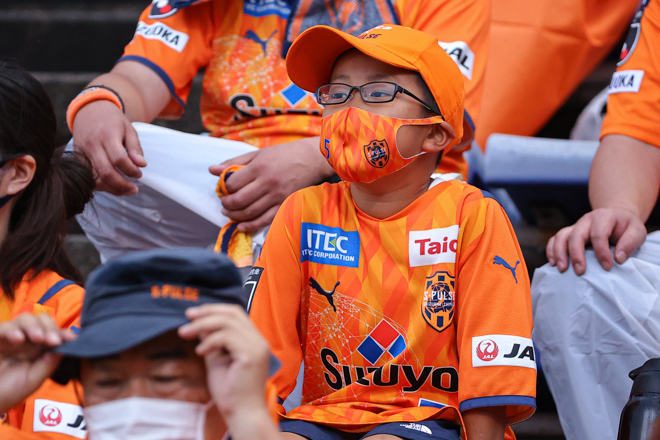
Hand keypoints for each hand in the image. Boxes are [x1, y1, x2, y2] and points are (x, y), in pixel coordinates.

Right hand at [0, 313, 74, 412]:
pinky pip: (2, 327)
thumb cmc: (9, 392)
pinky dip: (11, 329)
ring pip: (25, 319)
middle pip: (42, 320)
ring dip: (34, 326)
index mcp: (40, 348)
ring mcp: (10, 337)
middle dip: (49, 327)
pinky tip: (18, 339)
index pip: (54, 333)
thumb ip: (50, 362)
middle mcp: (27, 339)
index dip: (63, 333)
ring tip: (37, 338)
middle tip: (52, 341)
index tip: (70, 338)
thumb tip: (66, 345)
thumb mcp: (33, 380)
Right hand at [72, 100, 146, 195]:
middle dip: (122, 185)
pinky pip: (87, 176)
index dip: (131, 170)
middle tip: (134, 189)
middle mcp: (92, 145)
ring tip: (125, 190)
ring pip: (95, 178)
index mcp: (107, 135)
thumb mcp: (129, 129)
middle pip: (105, 171)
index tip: (139, 174)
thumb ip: (135, 147)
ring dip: (111, 188)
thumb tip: (141, 165)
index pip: (119, 159)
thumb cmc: (112, 120)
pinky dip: (100, 185)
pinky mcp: (77, 158)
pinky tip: (112, 186)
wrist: (89, 110)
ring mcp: (82, 152)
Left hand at [178, 305, 270, 419]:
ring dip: (202, 325)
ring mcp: (257, 346)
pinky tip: (200, 351)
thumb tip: (199, 324)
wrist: (241, 414)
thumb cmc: (230, 392)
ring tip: (184, 333)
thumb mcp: (216, 360)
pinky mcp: (251, 355)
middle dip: (207, 312)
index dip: (213, 309)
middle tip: (187, 316)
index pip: (235, 313)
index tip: (192, 314)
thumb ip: (211, 341)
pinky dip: (210, 340)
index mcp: (253, 340)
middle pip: (233, 313)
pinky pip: (227, 337)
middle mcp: (259, 340)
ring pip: (228, 322)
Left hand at [209, 137, 333, 231]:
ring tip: (230, 213)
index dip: (224, 188)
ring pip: (250, 212)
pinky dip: (251, 225)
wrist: (312, 159)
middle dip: (227, 205)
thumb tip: (212, 170)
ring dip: (236, 216)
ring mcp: (277, 195)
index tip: (224, 189)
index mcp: (259, 167)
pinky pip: (265, 220)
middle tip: (224, 204)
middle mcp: (267, 182)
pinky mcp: (285, 204)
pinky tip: (242, 225)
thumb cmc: (284, 154)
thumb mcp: (258, 154)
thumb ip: (234, 162)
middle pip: (239, 200)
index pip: (233, 183)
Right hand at [546, 207, 646, 274]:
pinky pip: (554, 239)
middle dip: (576, 254)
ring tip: (562, 269)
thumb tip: (617, 258)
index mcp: (604, 217)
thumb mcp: (637, 231)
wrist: (617, 216)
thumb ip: (630, 243)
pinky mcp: (569, 233)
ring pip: (561, 236)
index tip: (608, 267)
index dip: (601, 252)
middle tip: (580, 271)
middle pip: (576, 235)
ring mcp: (576, 226)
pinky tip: (553, 263)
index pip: (598, 234)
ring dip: (559, 253)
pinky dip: (551, 250)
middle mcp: (586, 220)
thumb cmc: (626, 227)